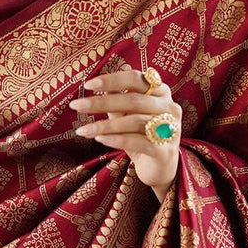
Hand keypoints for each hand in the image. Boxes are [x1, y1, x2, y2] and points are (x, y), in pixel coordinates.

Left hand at [68, 67, 180, 196]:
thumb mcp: (127, 116)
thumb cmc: (141, 136)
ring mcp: (170, 129)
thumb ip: (117, 100)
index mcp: (161, 92)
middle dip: (101, 102)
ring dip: (104, 125)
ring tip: (83, 130)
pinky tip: (100, 139)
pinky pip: (137, 141)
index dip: (112, 80)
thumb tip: (101, 86)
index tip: (87, 85)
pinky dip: (117, 139)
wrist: (160, 168)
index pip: (136, 78)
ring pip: (134, 121)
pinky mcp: (164, 150)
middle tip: (76, 106)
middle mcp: (169, 107)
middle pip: (133, 100)